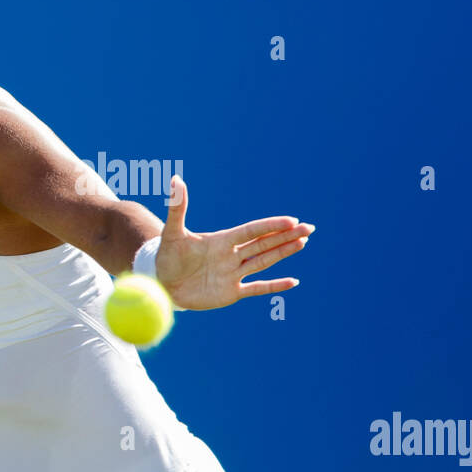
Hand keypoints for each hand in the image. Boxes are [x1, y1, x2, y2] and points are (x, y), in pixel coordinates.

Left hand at [154, 175, 313, 310]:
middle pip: (264, 243)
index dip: (270, 225)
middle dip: (286, 236)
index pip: (251, 231)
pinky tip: (293, 282)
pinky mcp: (231, 292)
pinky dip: (274, 286)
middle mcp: (232, 255)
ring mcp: (234, 274)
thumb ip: (177, 207)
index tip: (290, 220)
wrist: (162, 283)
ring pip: (264, 261)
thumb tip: (176, 179)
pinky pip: (257, 288)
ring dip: (284, 252)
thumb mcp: (172, 233)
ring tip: (303, 242)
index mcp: (222, 240)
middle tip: (309, 227)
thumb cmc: (167, 256)